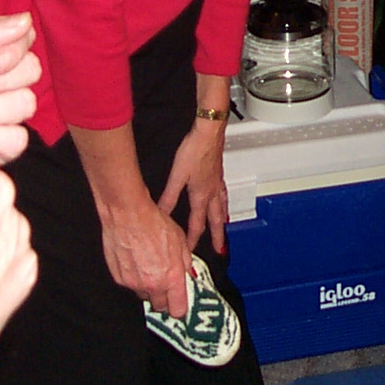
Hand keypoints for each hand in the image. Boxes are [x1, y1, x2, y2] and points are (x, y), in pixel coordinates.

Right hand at [98, 196, 192, 317]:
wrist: (128, 215)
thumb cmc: (153, 223)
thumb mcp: (180, 241)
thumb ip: (186, 263)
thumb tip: (189, 274)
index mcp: (172, 277)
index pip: (178, 309)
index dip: (180, 308)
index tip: (180, 303)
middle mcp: (153, 284)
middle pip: (160, 306)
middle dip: (164, 298)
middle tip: (165, 284)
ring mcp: (134, 283)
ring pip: (144, 295)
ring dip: (149, 288)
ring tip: (149, 266)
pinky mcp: (119, 278)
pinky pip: (130, 285)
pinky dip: (134, 278)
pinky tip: (137, 260)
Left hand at [157, 119, 228, 255]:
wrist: (209, 133)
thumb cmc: (194, 151)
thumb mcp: (176, 176)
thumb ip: (168, 197)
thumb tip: (159, 214)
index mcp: (201, 196)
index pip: (197, 225)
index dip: (193, 240)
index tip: (190, 251)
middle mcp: (212, 193)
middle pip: (216, 220)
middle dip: (218, 237)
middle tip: (221, 249)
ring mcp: (218, 183)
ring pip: (223, 208)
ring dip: (223, 221)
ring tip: (224, 228)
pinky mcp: (219, 174)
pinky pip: (224, 196)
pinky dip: (224, 204)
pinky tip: (222, 201)